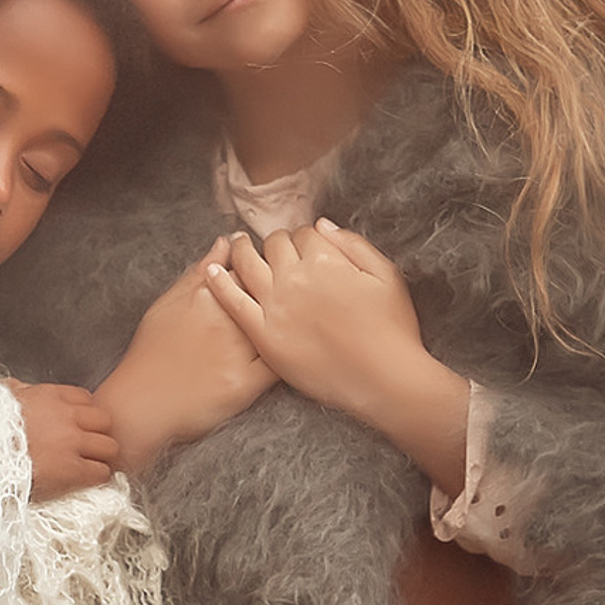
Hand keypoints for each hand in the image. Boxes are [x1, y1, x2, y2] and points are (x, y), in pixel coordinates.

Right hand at [7, 381, 119, 500]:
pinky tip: (84, 479)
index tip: (75, 424)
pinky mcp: (71, 471)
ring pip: (109, 446)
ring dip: (100, 456)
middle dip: (97, 432)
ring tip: (88, 464)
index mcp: (47, 396)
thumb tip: (18, 387)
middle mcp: (65, 416)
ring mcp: (71, 443)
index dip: (82, 413)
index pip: (85, 398)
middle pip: (104, 421)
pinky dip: (96, 476)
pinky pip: (101, 472)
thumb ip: (15, 391)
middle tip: (86, 446)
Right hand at [94, 242, 277, 474]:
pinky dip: (292, 355)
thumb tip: (226, 242)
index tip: (269, 275)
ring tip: (293, 322)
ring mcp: (237, 352)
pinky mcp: (246, 384)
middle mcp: (226, 319)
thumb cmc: (151, 352)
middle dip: (283, 292)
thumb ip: (198, 271)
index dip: (264, 270)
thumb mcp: (168, 303)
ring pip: (280, 326)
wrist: (142, 403)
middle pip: (270, 295)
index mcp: (207, 295)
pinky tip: (295, 352)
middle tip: (289, 297)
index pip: (250, 269)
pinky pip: (279, 365)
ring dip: (292, 321)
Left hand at [205, 221, 466, 490]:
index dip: (302, 237)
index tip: (302, 243)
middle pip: (274, 246)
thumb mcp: (386, 277)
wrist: (383, 379)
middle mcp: (295, 278)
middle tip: (271, 245)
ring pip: (247, 265)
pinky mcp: (263, 334)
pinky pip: (233, 302)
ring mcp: (275, 306)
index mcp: (326, 260)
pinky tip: (212, 271)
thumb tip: (322, 225)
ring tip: (237, 244)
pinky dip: (220, 282)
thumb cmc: (392, 330)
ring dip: (240, 250)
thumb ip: (354, 245)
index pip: (303, 235)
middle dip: (274, 241)